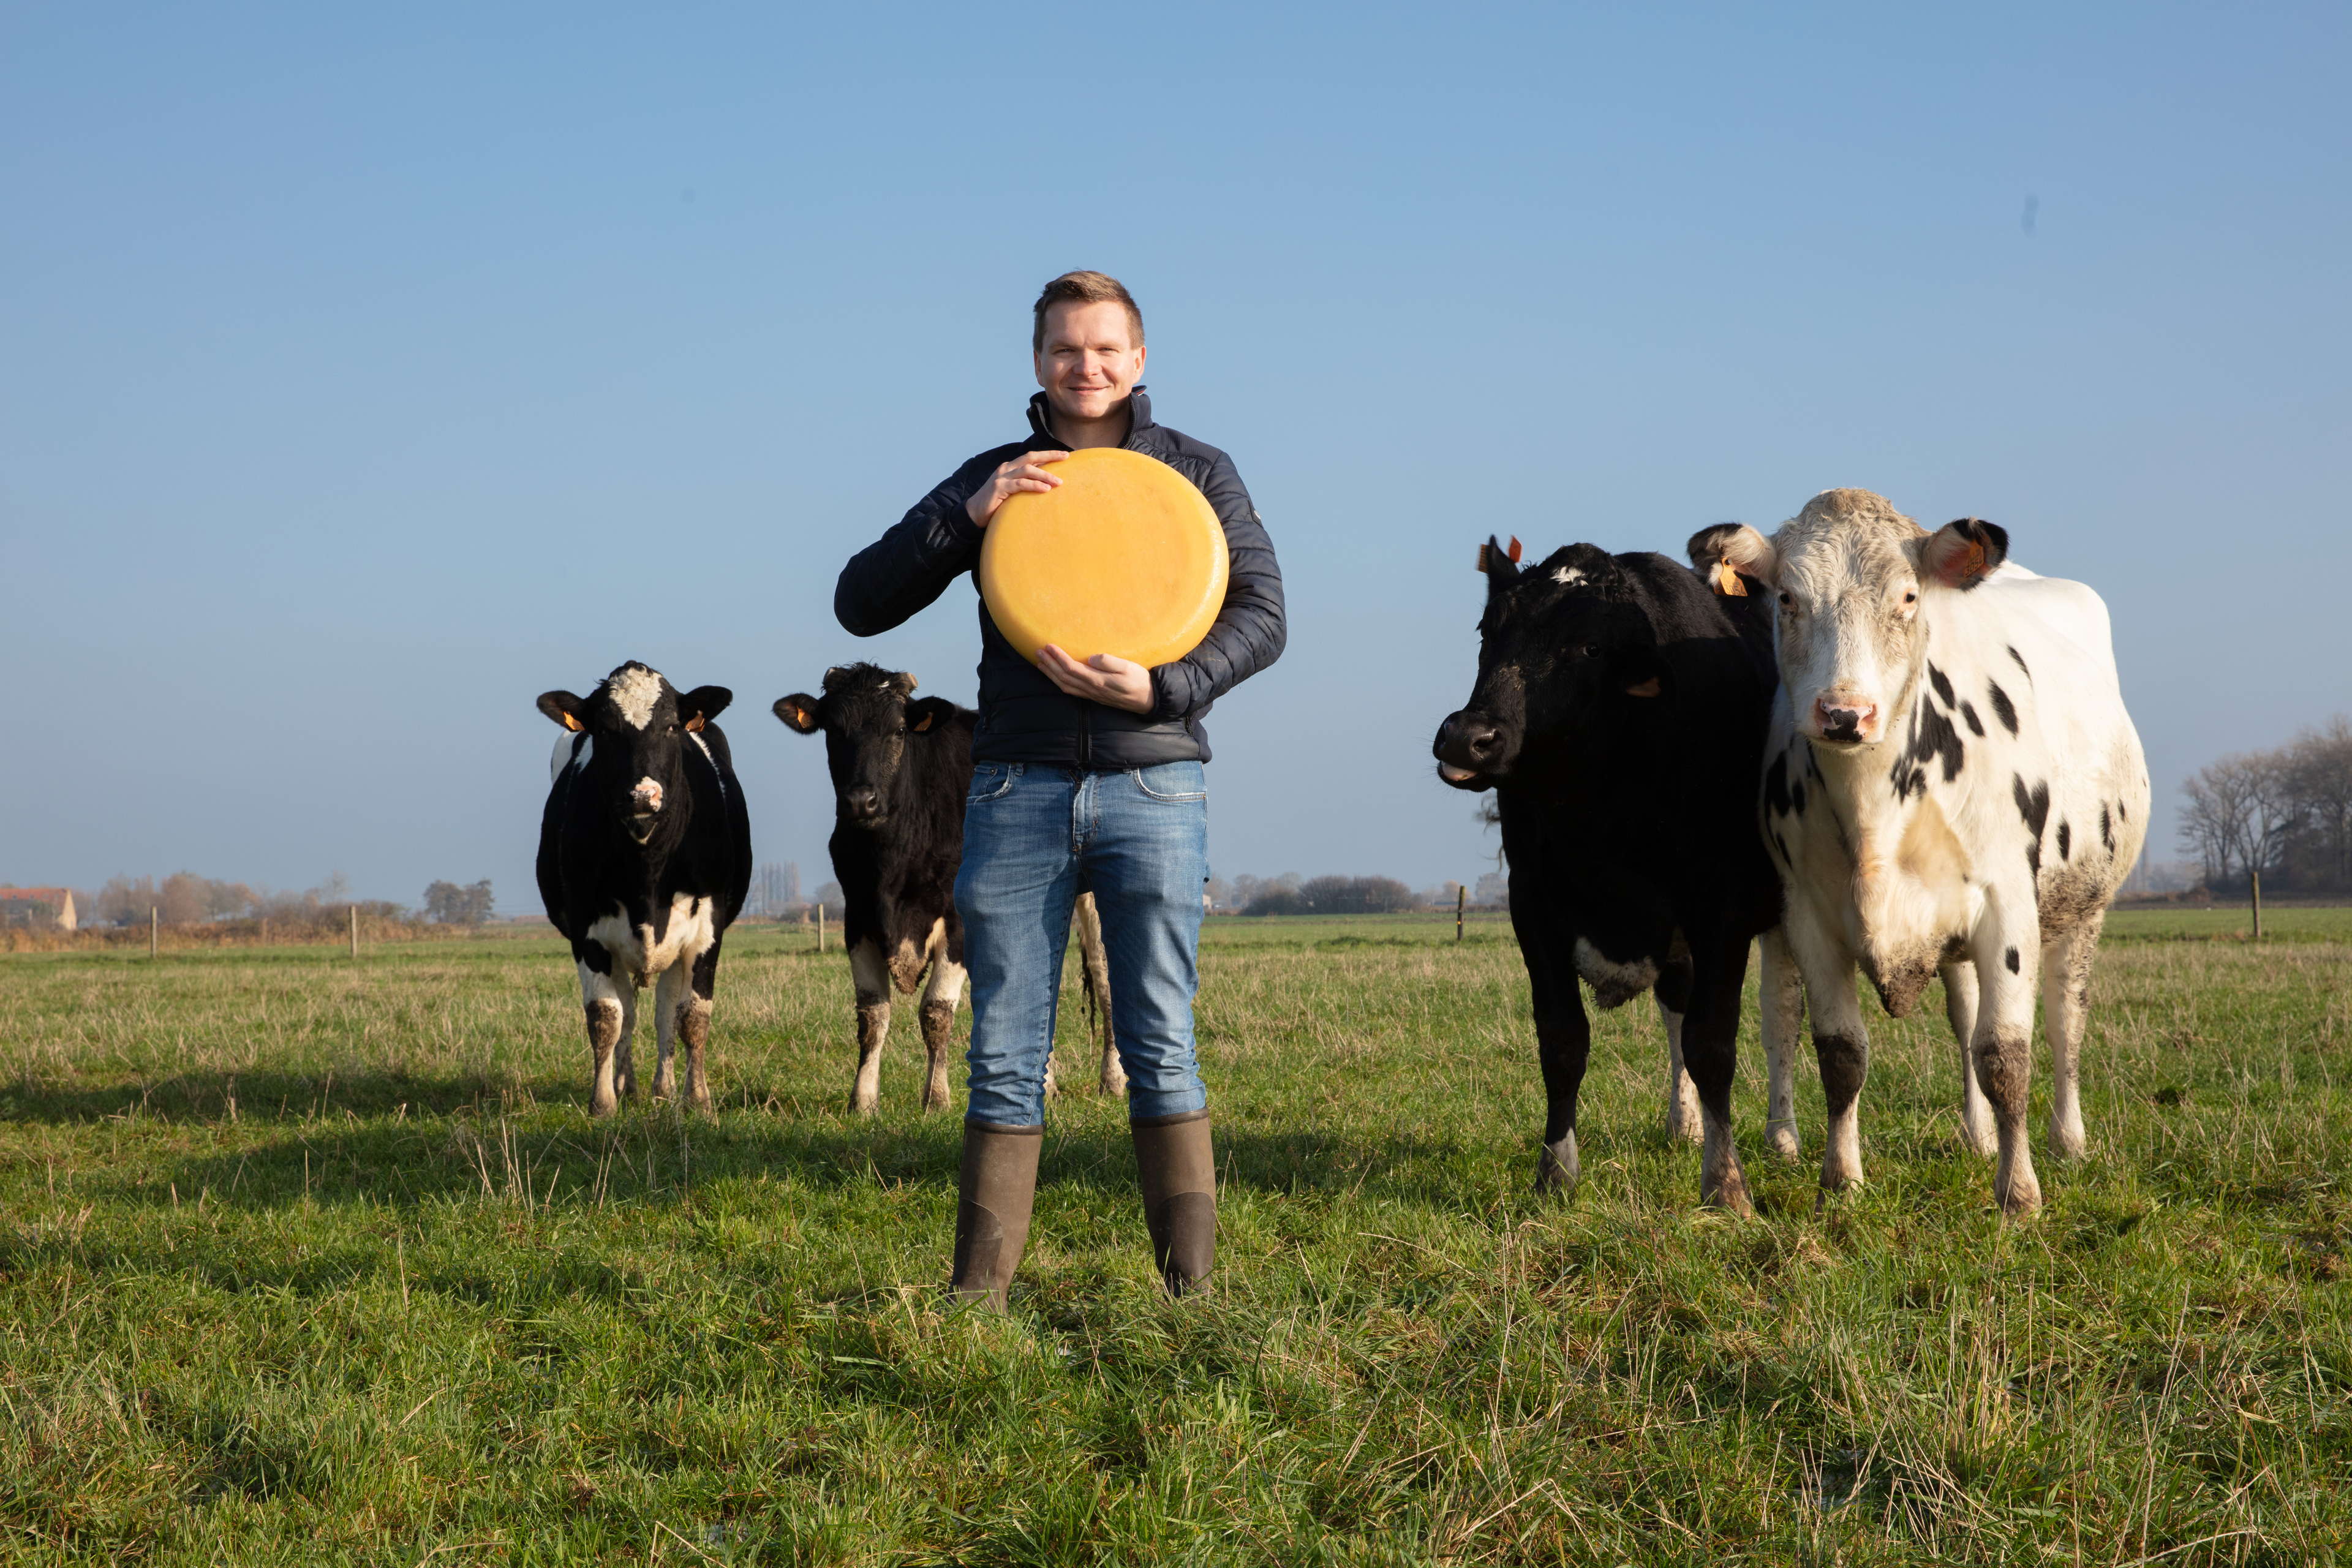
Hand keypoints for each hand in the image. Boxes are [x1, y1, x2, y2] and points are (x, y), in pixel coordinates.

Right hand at [965, 450, 1067, 526]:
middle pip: (1031, 457)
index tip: (1065, 455)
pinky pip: (1020, 484)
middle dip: (1049, 455)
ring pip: (1027, 470)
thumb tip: (1045, 487)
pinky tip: (1045, 489)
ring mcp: (1002, 477)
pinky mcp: (999, 488)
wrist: (974, 513)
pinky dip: (1034, 485)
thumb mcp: (1012, 491)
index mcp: (1010, 467)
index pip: (1032, 457)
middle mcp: (1006, 468)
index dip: (1048, 454)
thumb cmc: (996, 503)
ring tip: (1059, 482)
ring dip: (1045, 475)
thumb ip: (1024, 485)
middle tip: (1066, 457)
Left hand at [1037, 646, 1153, 713]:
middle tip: (1038, 651)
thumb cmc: (1140, 680)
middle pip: (1064, 677)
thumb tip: (1092, 658)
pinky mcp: (1093, 697)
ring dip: (1051, 674)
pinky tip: (1055, 677)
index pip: (1071, 668)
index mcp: (1098, 681)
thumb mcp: (1129, 667)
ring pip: (1065, 686)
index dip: (1058, 657)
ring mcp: (1091, 695)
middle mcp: (1091, 690)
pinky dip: (1059, 683)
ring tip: (1041, 663)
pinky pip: (1071, 691)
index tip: (1049, 645)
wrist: (1148, 700)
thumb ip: (1110, 662)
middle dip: (1049, 664)